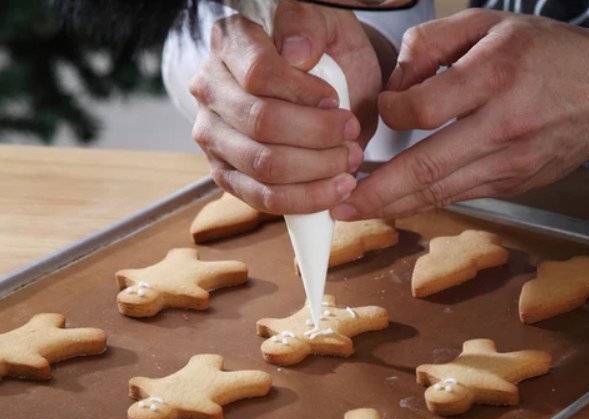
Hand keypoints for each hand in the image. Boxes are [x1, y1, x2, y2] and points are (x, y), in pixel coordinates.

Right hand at [189, 1, 381, 213]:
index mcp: (231, 43)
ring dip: (318, 170)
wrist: (329, 82)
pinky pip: (263, 197)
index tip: (336, 101)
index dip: (305, 94)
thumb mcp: (326, 23)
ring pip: (264, 165)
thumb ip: (308, 24)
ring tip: (349, 161)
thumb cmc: (325, 53)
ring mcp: (213, 134)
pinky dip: (307, 199)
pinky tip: (336, 189)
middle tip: (352, 135)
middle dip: (319, 136)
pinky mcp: (226, 172)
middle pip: (263, 124)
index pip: (260, 74)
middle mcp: (211, 88)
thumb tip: (297, 53)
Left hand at [330, 9, 588, 219]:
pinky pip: (462, 195)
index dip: (390, 113)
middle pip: (429, 167)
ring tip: (355, 210)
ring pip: (443, 192)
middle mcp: (506, 126)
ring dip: (395, 205)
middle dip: (377, 191)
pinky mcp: (516, 184)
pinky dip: (427, 200)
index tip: (381, 110)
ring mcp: (513, 163)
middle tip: (338, 203)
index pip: (424, 110)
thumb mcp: (494, 23)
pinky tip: (399, 202)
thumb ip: (434, 41)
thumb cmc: (555, 55)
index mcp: (498, 76)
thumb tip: (395, 85)